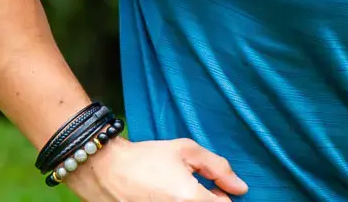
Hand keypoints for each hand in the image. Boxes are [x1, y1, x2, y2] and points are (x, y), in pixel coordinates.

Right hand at [67, 136, 248, 200]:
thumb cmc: (146, 157)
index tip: (214, 187)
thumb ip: (218, 168)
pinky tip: (165, 196)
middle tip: (196, 190)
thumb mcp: (186, 150)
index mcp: (191, 198)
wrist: (106, 169)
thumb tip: (241, 187)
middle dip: (208, 201)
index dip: (223, 195)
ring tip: (176, 192)